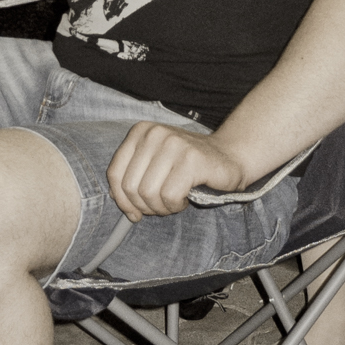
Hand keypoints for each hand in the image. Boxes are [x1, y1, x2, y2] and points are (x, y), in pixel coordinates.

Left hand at [106, 122, 244, 220]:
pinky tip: (186, 198)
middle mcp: (154, 134)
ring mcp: (173, 143)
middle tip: (162, 207)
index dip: (122, 200)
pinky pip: (169, 195)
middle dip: (144, 206)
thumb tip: (118, 200)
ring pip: (148, 193)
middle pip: (130, 187)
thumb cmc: (188, 166)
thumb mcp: (154, 165)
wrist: (229, 156)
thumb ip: (133, 177)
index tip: (135, 212)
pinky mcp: (191, 159)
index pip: (114, 173)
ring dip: (161, 208)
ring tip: (174, 202)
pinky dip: (176, 205)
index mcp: (140, 132)